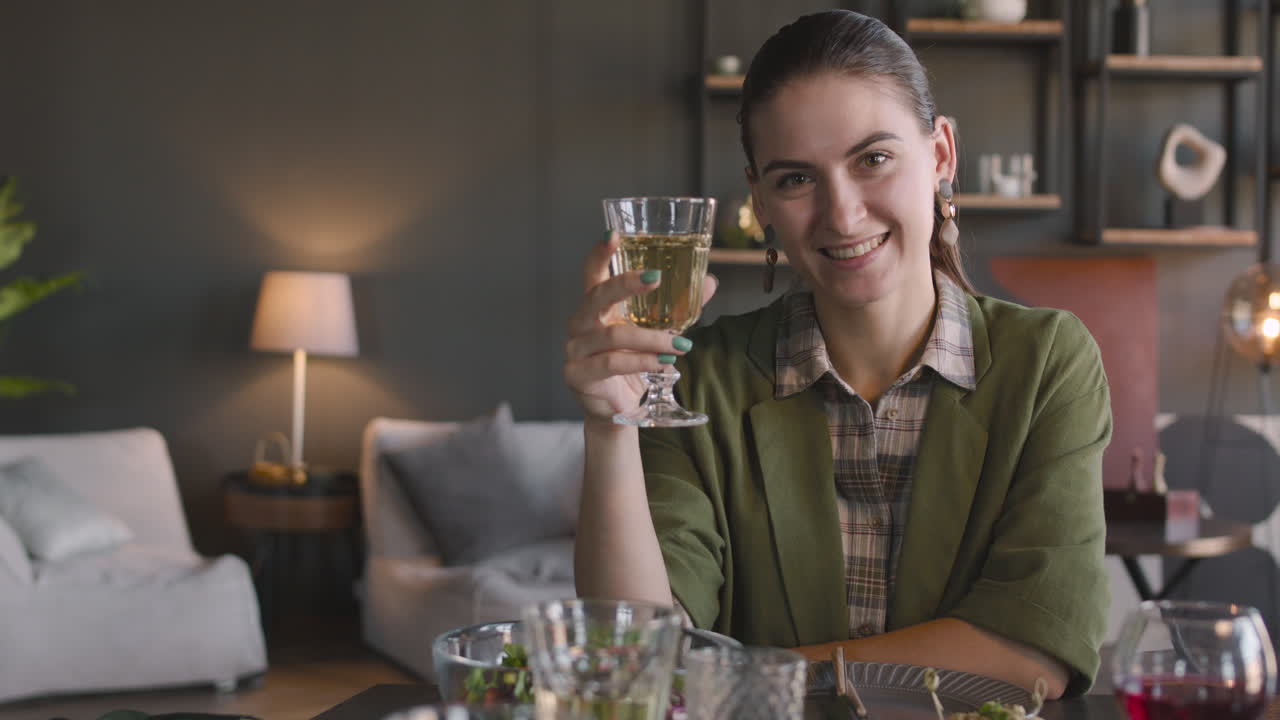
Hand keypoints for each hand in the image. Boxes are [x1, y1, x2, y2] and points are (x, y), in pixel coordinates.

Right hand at [564, 232, 717, 426]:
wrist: (618, 409)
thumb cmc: (633, 364)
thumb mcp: (656, 332)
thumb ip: (679, 308)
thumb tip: (709, 281)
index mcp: (596, 308)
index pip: (592, 274)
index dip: (600, 254)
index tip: (612, 234)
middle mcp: (580, 323)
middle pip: (597, 296)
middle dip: (627, 284)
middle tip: (656, 277)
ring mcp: (575, 349)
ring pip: (615, 336)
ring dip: (652, 339)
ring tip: (681, 345)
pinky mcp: (577, 375)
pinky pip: (611, 363)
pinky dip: (641, 361)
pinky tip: (663, 363)